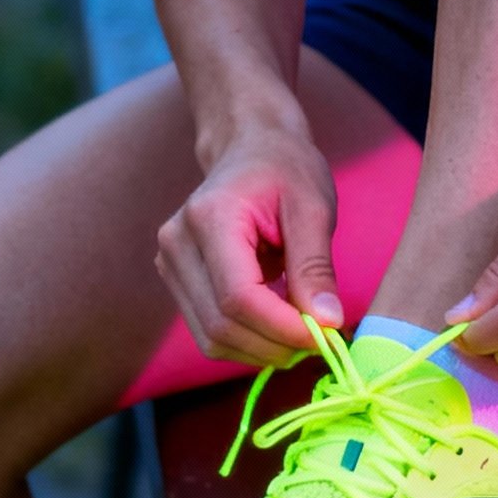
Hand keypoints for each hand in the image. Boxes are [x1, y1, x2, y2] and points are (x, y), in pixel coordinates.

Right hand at [156, 117, 342, 366]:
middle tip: (322, 340)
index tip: (327, 336)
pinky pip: (209, 332)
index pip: (238, 297)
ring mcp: (170, 265)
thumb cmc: (284, 170)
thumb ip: (315, 267)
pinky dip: (248, 341)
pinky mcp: (177, 282)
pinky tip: (278, 325)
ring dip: (262, 350)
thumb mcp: (312, 209)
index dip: (282, 328)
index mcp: (209, 218)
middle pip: (221, 325)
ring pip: (211, 338)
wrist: (250, 148)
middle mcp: (177, 245)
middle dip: (276, 345)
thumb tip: (326, 323)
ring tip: (302, 332)